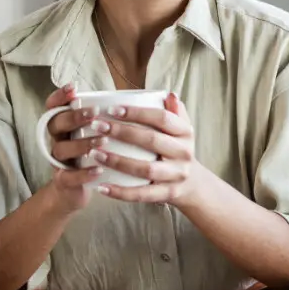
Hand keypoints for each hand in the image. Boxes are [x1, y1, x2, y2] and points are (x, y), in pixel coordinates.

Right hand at [42, 84, 108, 213]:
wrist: (77, 191)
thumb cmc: (93, 156)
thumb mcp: (96, 134)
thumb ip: (108, 117)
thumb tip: (141, 99)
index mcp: (64, 126)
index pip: (54, 106)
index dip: (60, 96)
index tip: (74, 88)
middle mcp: (58, 140)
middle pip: (56, 124)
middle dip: (74, 117)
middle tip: (94, 113)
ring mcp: (59, 160)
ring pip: (61, 149)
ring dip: (81, 144)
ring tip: (102, 141)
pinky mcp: (63, 181)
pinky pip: (69, 176)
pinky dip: (83, 173)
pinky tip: (98, 170)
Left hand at [95, 93, 208, 208]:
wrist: (193, 184)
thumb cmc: (177, 149)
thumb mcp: (181, 130)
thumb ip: (174, 111)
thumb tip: (168, 95)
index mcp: (185, 132)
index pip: (161, 118)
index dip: (137, 113)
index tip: (111, 109)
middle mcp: (184, 153)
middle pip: (151, 140)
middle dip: (122, 132)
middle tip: (97, 126)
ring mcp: (177, 175)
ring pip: (145, 169)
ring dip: (118, 161)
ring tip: (95, 154)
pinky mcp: (168, 194)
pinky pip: (142, 194)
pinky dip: (121, 192)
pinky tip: (102, 187)